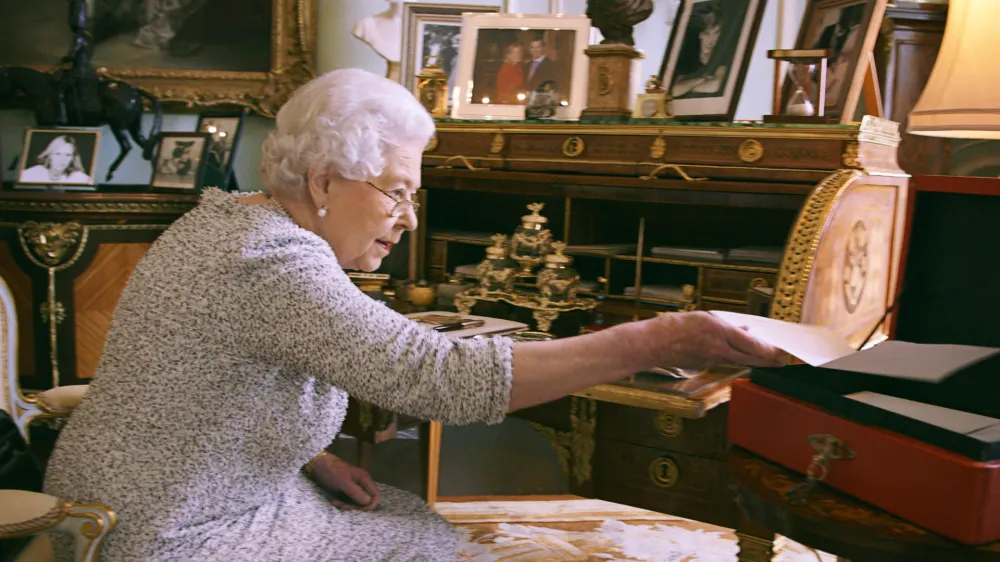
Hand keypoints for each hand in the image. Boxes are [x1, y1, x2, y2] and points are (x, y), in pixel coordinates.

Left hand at [308, 453, 379, 510]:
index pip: (375, 495)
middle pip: (366, 500)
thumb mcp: (343, 482)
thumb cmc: (331, 471)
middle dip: (355, 506)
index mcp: (364, 479)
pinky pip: (348, 500)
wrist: (318, 464)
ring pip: (356, 502)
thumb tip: (368, 503)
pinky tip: (334, 501)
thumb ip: (356, 492)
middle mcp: (361, 483)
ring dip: (347, 505)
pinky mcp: (346, 489)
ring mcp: (354, 486)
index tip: (359, 510)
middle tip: (343, 507)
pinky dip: (343, 503)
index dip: (370, 505)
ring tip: (336, 503)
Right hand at [641, 311, 789, 370]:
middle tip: (783, 360)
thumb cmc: (674, 326)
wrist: (653, 344)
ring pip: (740, 361)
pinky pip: (726, 361)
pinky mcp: (706, 365)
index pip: (752, 344)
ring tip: (769, 359)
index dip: (769, 350)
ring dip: (755, 360)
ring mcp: (713, 360)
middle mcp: (719, 349)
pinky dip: (736, 359)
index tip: (782, 352)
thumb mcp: (703, 317)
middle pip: (751, 358)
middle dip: (769, 360)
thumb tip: (745, 329)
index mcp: (719, 332)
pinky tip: (740, 356)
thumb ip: (726, 325)